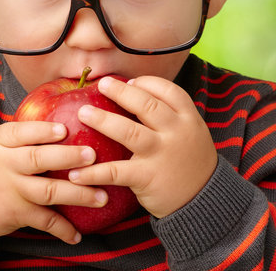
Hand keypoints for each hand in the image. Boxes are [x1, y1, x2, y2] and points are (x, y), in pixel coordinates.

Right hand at [0, 121, 106, 254]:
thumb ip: (22, 136)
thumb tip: (62, 123)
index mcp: (0, 142)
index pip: (22, 132)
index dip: (44, 131)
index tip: (65, 129)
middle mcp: (6, 164)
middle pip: (39, 159)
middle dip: (68, 157)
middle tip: (93, 156)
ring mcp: (11, 190)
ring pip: (49, 191)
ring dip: (78, 195)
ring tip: (102, 196)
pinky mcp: (16, 213)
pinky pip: (43, 221)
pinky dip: (63, 229)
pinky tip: (78, 235)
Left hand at [70, 76, 217, 218]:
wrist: (204, 199)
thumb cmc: (189, 158)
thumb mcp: (191, 131)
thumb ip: (170, 114)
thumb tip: (134, 91)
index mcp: (188, 118)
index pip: (167, 90)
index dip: (146, 82)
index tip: (129, 82)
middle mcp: (176, 132)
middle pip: (146, 105)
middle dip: (120, 92)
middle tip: (102, 84)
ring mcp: (161, 154)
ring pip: (128, 131)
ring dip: (103, 120)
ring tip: (83, 112)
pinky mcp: (146, 177)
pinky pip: (116, 171)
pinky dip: (93, 172)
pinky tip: (76, 173)